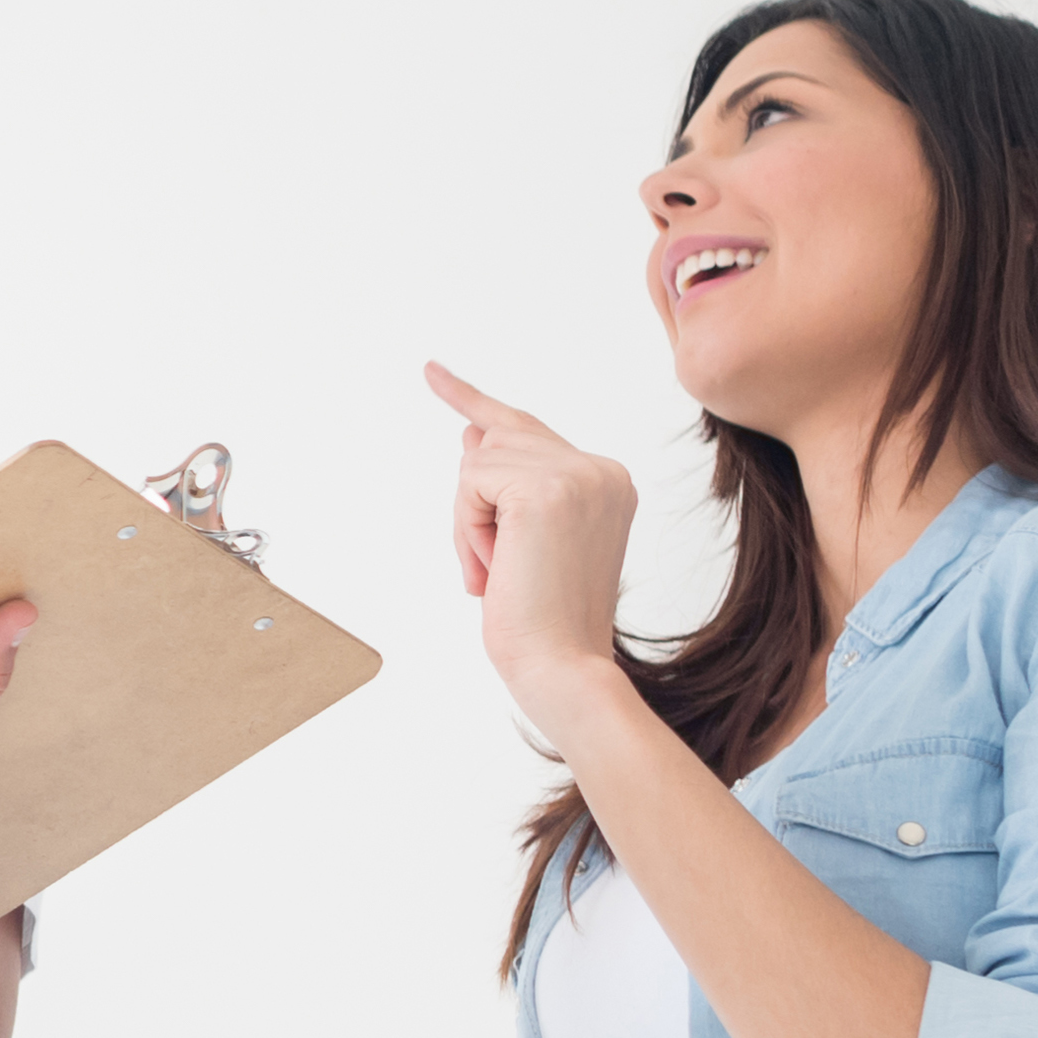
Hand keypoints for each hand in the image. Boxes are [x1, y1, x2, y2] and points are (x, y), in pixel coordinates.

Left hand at [425, 361, 643, 731]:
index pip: (527, 429)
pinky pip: (471, 482)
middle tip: (498, 567)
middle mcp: (602, 470)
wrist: (561, 665)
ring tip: (504, 569)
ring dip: (471, 522)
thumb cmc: (543, 618)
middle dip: (475, 508)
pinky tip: (498, 563)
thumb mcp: (522, 540)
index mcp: (607, 481)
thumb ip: (507, 483)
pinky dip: (468, 528)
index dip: (471, 401)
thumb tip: (473, 432)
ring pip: (478, 463)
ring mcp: (580, 475)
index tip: (431, 372)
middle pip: (494, 447)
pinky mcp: (548, 489)